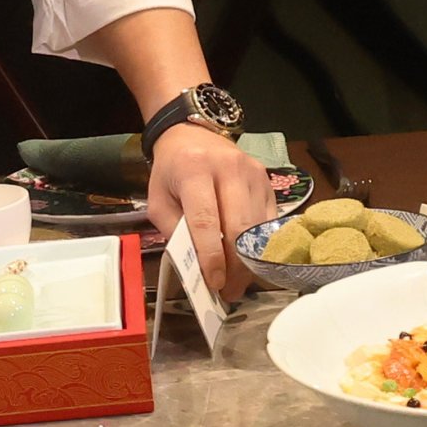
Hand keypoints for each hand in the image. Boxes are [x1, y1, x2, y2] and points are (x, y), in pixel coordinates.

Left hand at [147, 123, 276, 299]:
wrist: (191, 134)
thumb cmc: (171, 171)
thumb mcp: (158, 200)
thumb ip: (174, 230)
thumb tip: (197, 267)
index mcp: (194, 170)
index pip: (206, 221)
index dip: (212, 256)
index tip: (214, 283)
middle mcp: (229, 168)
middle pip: (239, 227)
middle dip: (235, 266)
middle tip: (230, 292)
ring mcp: (253, 173)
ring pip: (257, 227)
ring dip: (249, 261)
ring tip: (239, 283)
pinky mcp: (267, 180)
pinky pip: (268, 221)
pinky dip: (259, 245)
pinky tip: (249, 261)